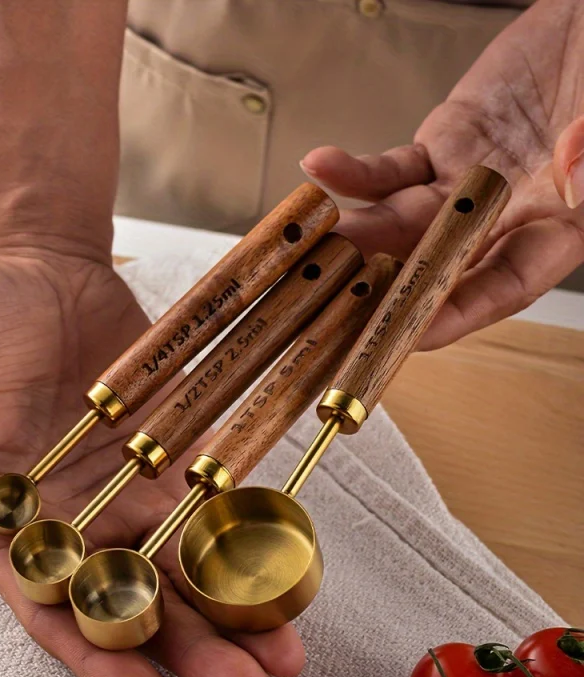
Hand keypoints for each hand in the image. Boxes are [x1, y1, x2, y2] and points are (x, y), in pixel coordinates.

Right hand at [0, 252, 303, 676]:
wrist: (32, 269)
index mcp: (5, 526)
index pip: (51, 607)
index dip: (97, 654)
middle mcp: (72, 522)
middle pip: (135, 599)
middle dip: (190, 645)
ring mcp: (128, 489)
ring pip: (186, 561)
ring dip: (236, 605)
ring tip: (289, 647)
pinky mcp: (173, 450)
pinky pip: (216, 497)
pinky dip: (251, 530)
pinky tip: (293, 561)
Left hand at [301, 0, 583, 349]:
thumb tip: (573, 177)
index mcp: (556, 229)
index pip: (503, 285)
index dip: (456, 313)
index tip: (410, 335)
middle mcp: (503, 218)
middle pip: (437, 266)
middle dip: (384, 290)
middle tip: (335, 310)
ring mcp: (464, 185)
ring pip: (401, 225)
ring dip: (356, 239)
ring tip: (312, 250)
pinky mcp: (439, 150)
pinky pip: (391, 169)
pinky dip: (355, 171)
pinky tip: (321, 167)